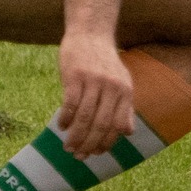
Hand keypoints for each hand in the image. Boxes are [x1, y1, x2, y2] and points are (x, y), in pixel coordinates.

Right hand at [55, 33, 134, 158]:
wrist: (90, 33)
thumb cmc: (105, 62)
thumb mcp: (122, 82)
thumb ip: (125, 106)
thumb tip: (128, 132)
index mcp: (125, 91)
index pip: (118, 125)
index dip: (106, 143)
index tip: (95, 154)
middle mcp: (112, 87)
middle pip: (100, 124)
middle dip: (88, 145)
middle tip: (78, 156)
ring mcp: (93, 80)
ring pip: (84, 117)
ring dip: (75, 136)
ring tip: (68, 147)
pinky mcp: (75, 75)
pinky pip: (69, 104)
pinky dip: (65, 119)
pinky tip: (61, 127)